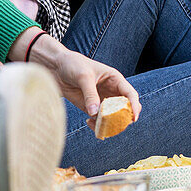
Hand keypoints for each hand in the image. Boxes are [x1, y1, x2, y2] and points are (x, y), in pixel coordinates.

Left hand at [17, 33, 140, 120]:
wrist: (56, 68)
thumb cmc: (73, 65)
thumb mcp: (83, 77)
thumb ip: (90, 94)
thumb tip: (95, 113)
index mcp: (115, 79)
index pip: (130, 94)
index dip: (134, 106)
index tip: (133, 117)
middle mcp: (111, 91)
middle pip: (125, 109)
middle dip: (122, 119)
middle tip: (113, 124)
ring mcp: (102, 101)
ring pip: (113, 118)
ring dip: (109, 124)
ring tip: (97, 125)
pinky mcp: (91, 108)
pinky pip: (100, 121)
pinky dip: (97, 125)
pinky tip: (89, 123)